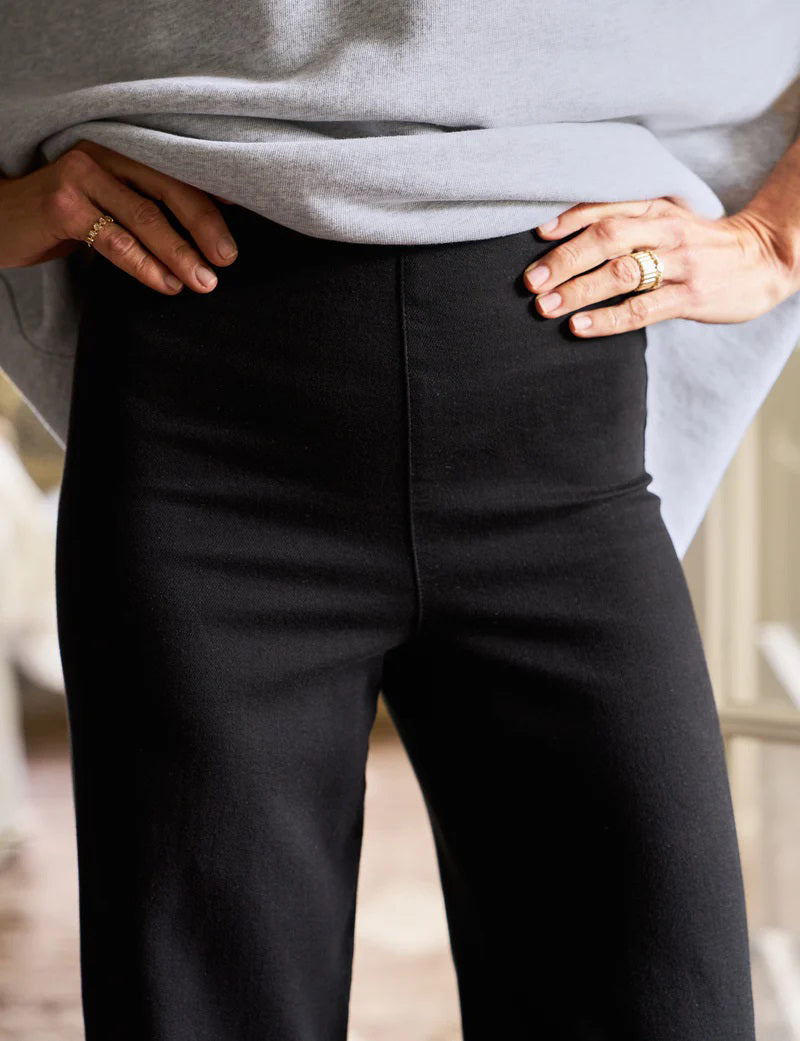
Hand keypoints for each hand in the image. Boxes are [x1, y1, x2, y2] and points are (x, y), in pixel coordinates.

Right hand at [0, 139, 238, 294]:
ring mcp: (82, 176)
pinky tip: (165, 284)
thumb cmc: (63, 217)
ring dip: (180, 254)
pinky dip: (145, 265)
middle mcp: (104, 154)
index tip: (245, 219)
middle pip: (169, 188)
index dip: (213, 194)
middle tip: (228, 259)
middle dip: (204, 227)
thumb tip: (209, 234)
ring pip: (146, 217)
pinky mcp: (63, 205)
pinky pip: (116, 240)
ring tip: (204, 282)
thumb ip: (148, 207)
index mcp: (122, 150)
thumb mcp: (109, 204)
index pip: (177, 171)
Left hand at [522, 196, 799, 336]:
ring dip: (577, 291)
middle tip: (530, 282)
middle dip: (563, 261)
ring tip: (546, 307)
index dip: (567, 221)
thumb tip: (560, 235)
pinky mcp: (690, 297)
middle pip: (606, 239)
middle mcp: (666, 231)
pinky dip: (606, 319)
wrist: (764, 259)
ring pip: (620, 274)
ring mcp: (680, 264)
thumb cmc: (699, 244)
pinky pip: (641, 309)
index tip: (536, 237)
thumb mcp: (667, 221)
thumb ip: (624, 223)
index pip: (604, 209)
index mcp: (656, 209)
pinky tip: (579, 327)